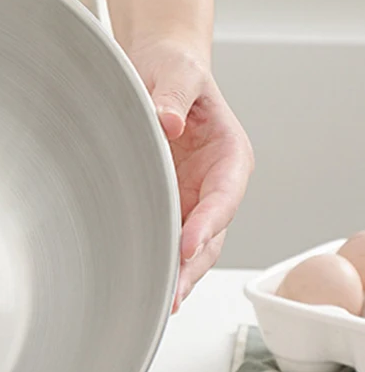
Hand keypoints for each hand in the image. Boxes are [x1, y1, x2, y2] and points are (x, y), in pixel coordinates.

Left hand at [128, 38, 253, 311]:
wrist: (155, 69)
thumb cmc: (172, 69)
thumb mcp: (176, 72)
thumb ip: (173, 96)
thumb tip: (167, 122)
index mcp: (228, 155)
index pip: (224, 196)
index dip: (208, 223)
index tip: (189, 244)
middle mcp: (214, 183)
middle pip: (211, 233)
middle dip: (192, 265)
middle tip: (171, 294)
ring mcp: (190, 198)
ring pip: (190, 246)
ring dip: (176, 273)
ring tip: (158, 302)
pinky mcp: (166, 204)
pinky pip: (165, 237)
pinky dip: (157, 261)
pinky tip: (141, 283)